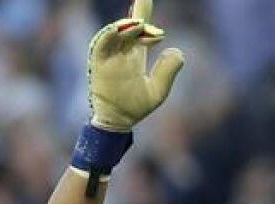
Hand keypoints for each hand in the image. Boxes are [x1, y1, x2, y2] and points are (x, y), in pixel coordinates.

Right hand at [87, 0, 183, 131]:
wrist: (118, 122)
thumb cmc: (136, 107)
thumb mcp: (158, 91)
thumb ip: (168, 72)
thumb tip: (177, 51)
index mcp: (135, 54)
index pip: (140, 27)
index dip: (143, 9)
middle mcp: (121, 51)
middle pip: (128, 25)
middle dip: (140, 17)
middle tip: (155, 29)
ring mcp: (108, 55)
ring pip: (116, 32)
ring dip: (126, 26)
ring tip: (140, 24)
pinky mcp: (97, 63)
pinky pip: (100, 44)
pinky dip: (108, 34)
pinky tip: (119, 29)